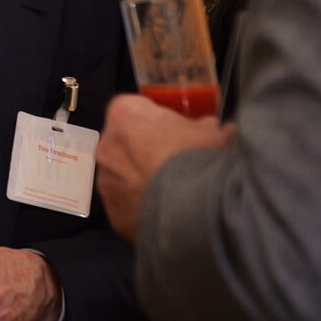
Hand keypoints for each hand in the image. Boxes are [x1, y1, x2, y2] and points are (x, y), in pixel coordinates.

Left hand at [97, 93, 234, 239]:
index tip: (176, 132)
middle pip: (126, 142)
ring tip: (171, 191)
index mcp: (125, 114)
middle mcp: (107, 144)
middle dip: (146, 149)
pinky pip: (126, 203)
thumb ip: (206, 128)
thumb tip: (215, 130)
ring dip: (141, 179)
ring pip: (123, 174)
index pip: (136, 109)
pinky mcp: (111, 212)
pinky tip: (164, 210)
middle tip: (175, 162)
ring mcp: (106, 180)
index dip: (158, 121)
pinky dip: (140, 205)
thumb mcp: (214, 133)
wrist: (192, 210)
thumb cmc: (199, 159)